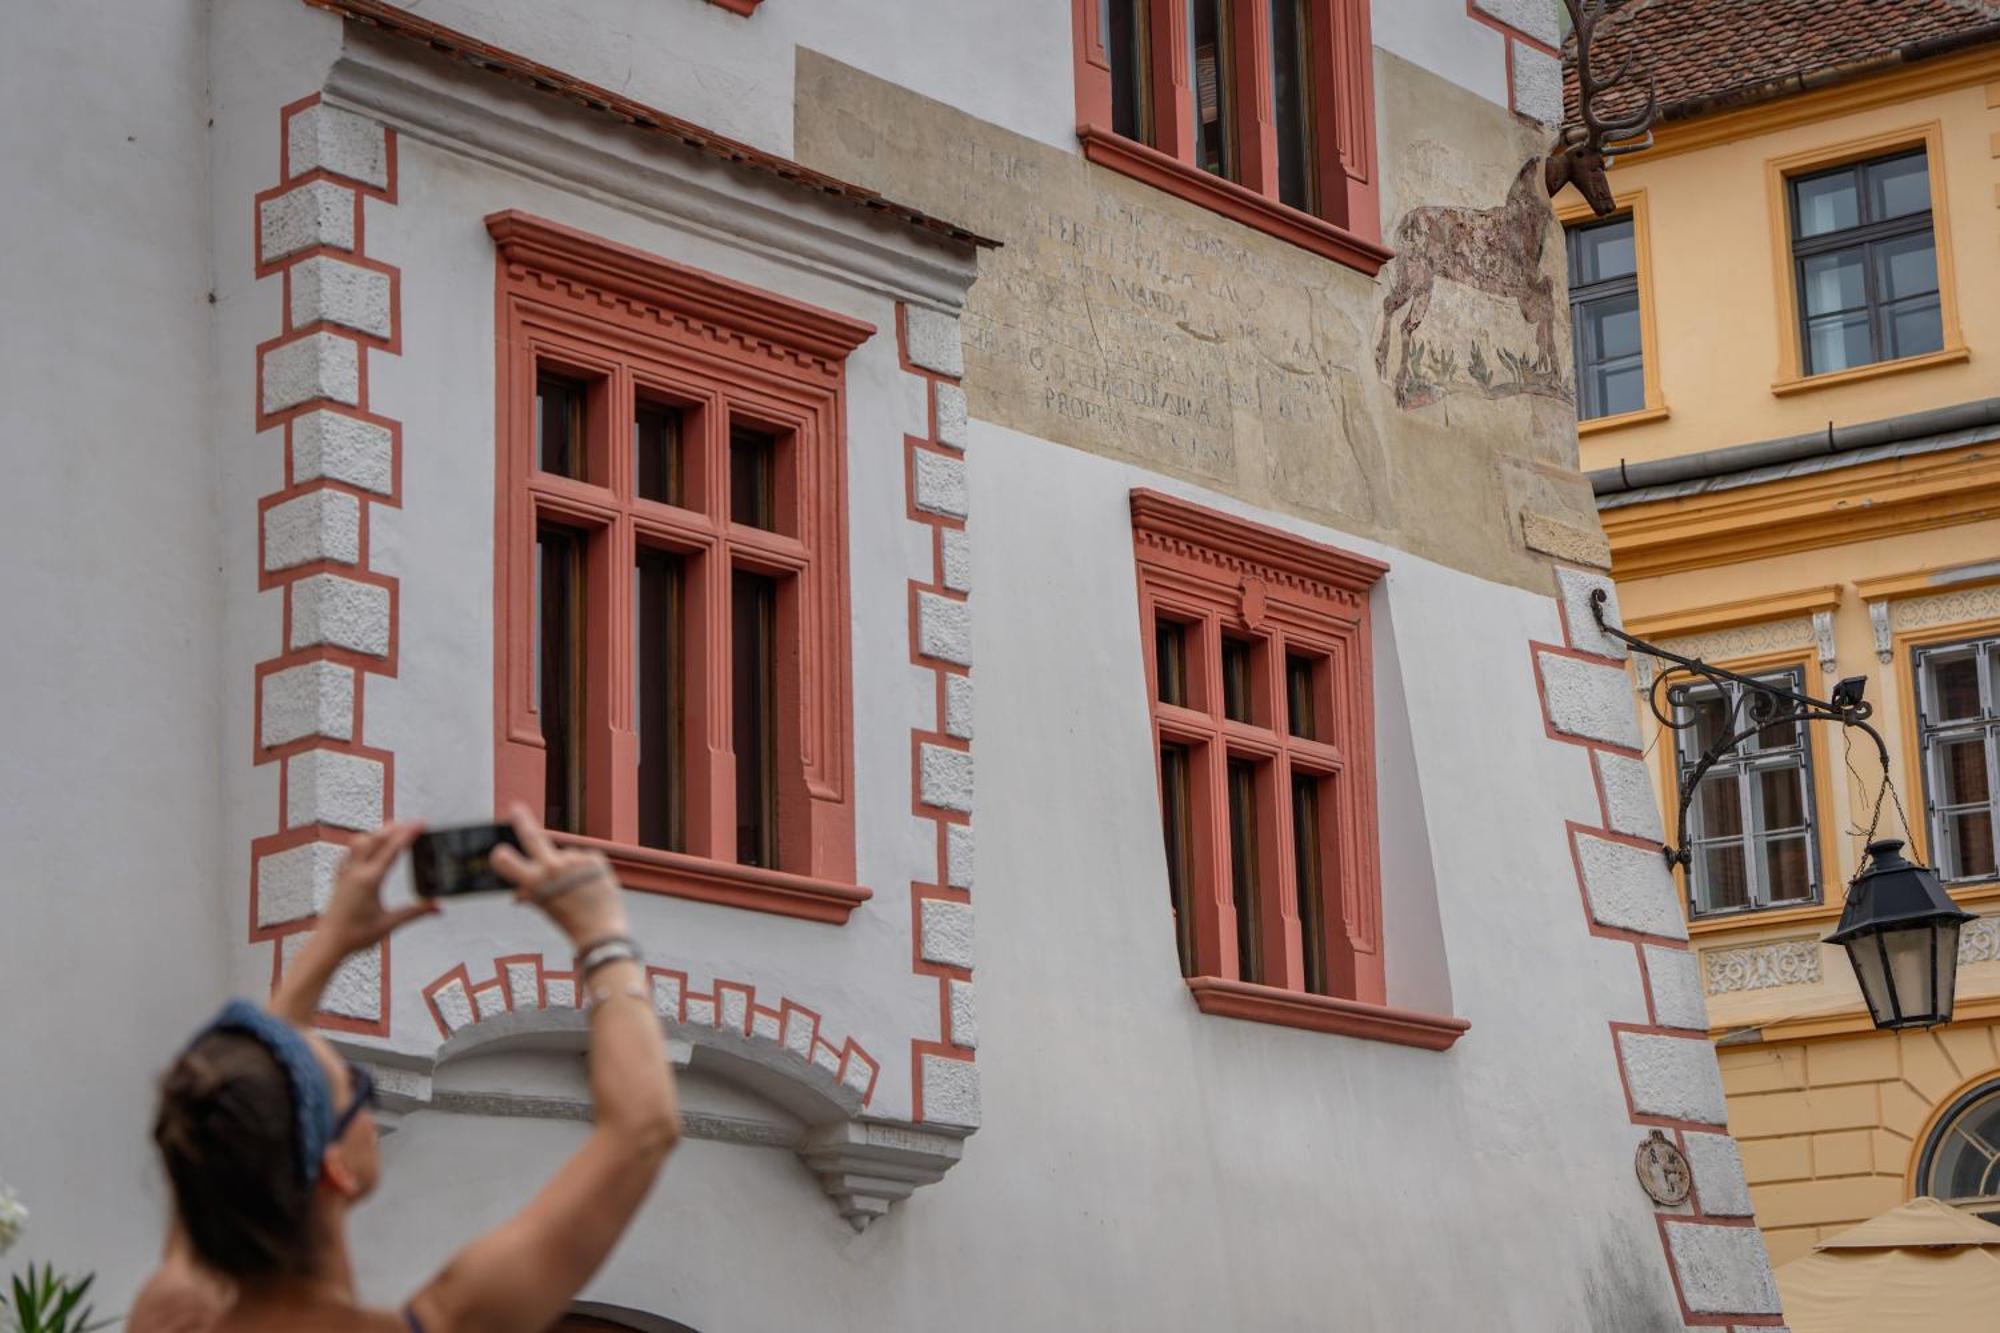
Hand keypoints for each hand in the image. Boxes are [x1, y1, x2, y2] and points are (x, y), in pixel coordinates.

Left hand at [317, 820, 434, 953]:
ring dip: (377, 833)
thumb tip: (439, 907)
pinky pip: (348, 853)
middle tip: (412, 824)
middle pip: (375, 839)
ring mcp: (345, 873)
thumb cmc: (356, 935)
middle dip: (395, 828)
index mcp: (369, 880)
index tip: (421, 823)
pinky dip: (361, 844)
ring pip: (359, 842)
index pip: (392, 849)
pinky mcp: (339, 878)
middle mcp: (356, 872)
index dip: (408, 834)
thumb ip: (416, 912)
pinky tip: (366, 846)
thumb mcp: (390, 924)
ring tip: (392, 830)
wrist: (328, 943)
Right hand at [491, 802, 628, 946]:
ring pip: (564, 855)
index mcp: (534, 882)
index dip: (501, 855)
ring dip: (568, 867)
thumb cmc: (568, 920)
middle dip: (522, 821)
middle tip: (515, 807)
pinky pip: (583, 858)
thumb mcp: (544, 906)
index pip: (506, 860)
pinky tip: (590, 884)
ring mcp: (574, 861)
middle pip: (533, 837)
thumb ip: (531, 892)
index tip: (499, 850)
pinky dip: (584, 868)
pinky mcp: (594, 857)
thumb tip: (517, 890)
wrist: (600, 930)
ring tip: (577, 888)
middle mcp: (552, 868)